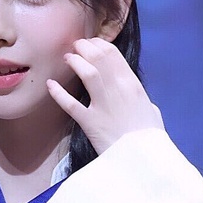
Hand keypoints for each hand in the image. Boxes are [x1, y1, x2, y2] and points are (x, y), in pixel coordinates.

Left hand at [46, 37, 163, 153]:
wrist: (143, 158)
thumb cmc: (150, 136)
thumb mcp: (151, 111)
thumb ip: (141, 100)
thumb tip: (139, 100)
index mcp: (133, 85)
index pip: (113, 54)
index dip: (97, 44)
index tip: (90, 44)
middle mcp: (118, 90)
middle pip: (98, 57)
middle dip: (84, 47)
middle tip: (75, 47)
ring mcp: (103, 105)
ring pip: (87, 73)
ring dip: (75, 61)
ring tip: (67, 58)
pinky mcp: (90, 122)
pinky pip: (70, 104)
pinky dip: (58, 93)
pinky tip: (50, 84)